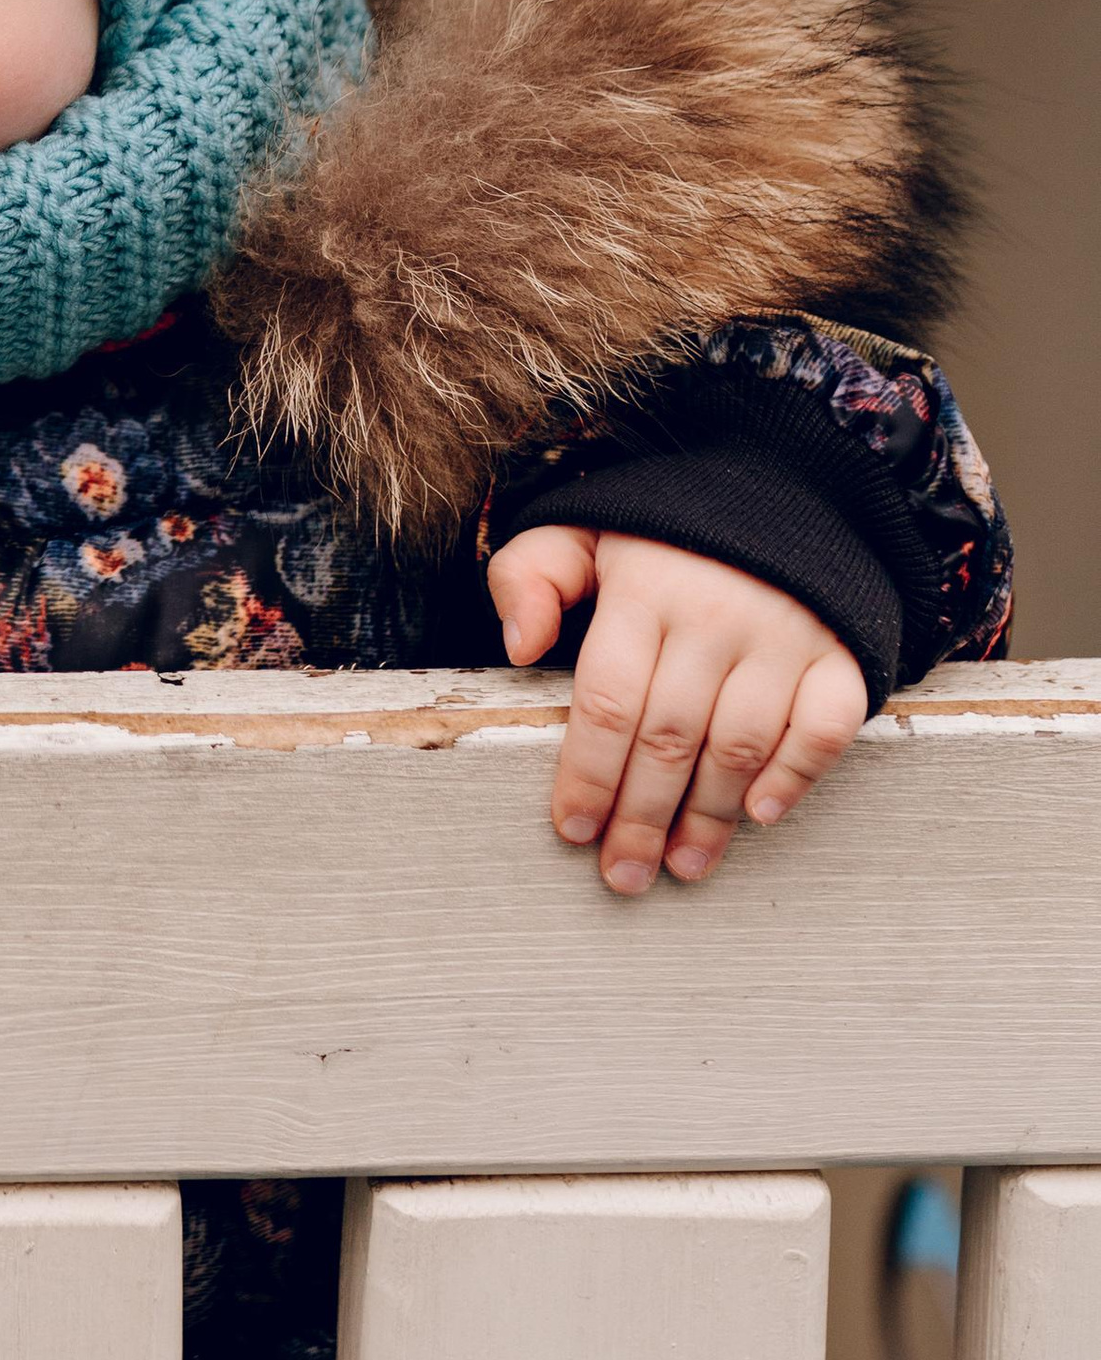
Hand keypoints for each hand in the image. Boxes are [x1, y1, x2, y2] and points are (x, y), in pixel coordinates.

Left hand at [485, 524, 869, 896]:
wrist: (787, 484)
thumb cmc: (668, 526)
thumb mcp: (584, 527)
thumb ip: (532, 574)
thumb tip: (518, 648)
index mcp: (643, 587)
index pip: (608, 700)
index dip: (587, 773)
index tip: (572, 830)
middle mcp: (714, 614)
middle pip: (668, 737)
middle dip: (640, 817)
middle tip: (622, 875)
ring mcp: (784, 634)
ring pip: (739, 745)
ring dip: (709, 815)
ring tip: (681, 865)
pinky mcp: (841, 650)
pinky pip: (824, 728)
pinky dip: (796, 775)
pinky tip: (761, 815)